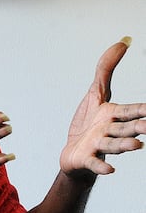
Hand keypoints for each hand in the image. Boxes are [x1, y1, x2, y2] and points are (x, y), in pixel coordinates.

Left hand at [61, 37, 145, 177]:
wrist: (73, 153)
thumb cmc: (88, 123)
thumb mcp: (96, 92)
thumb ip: (107, 68)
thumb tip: (123, 42)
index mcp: (114, 116)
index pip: (132, 111)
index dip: (143, 110)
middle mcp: (110, 131)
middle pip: (125, 128)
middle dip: (137, 127)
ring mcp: (98, 146)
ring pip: (113, 145)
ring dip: (125, 146)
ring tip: (137, 146)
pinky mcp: (86, 159)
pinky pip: (94, 163)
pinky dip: (101, 167)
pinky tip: (110, 170)